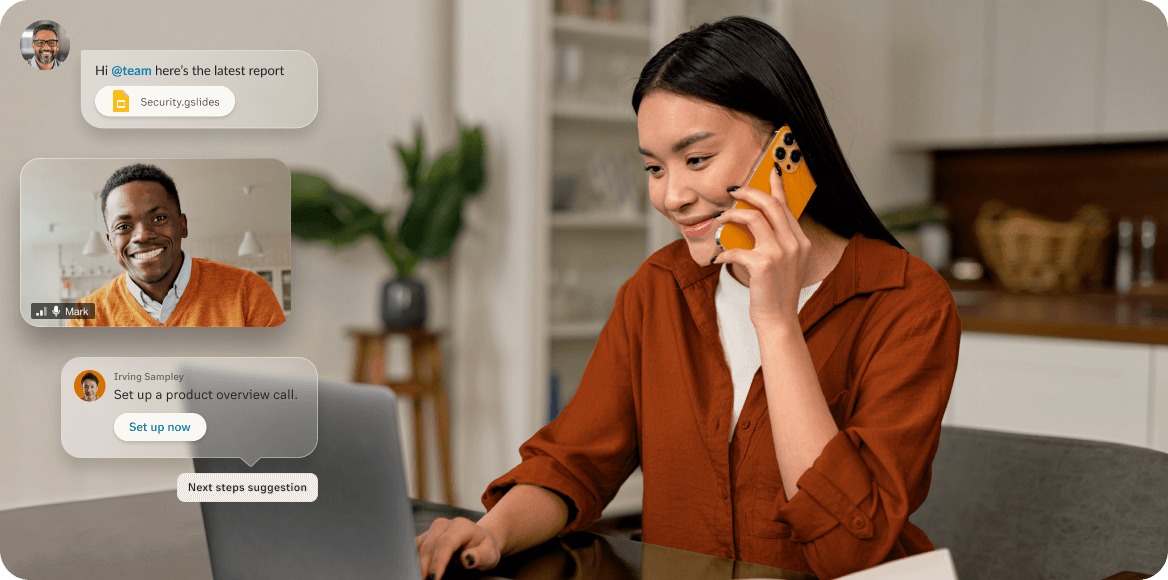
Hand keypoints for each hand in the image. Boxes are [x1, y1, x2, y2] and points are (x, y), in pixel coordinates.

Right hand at [416, 516, 502, 579]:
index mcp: (461, 526)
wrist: (480, 539)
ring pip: (419, 547)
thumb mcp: (490, 554)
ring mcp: (433, 529)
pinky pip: (415, 548)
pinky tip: (416, 571)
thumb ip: (480, 556)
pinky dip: (414, 560)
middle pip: (429, 546)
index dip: (438, 562)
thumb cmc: (485, 548)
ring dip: (417, 565)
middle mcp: (444, 524)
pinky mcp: (426, 536)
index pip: (446, 543)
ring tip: (419, 577)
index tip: (434, 578)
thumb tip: (467, 559)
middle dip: (424, 567)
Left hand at [713, 163, 810, 328]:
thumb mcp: (785, 263)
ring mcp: (780, 254)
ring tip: (720, 220)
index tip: (769, 172)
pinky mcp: (763, 265)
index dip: (776, 187)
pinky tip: (717, 257)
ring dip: (731, 216)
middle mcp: (795, 244)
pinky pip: (736, 248)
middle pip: (771, 205)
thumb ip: (777, 241)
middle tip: (733, 190)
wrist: (778, 320)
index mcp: (801, 241)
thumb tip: (753, 220)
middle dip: (750, 192)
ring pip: (753, 219)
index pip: (787, 206)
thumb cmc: (776, 292)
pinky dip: (723, 251)